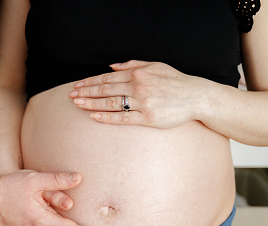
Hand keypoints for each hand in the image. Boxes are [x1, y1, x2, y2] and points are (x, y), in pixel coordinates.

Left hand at [69, 60, 206, 127]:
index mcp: (138, 73)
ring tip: (78, 105)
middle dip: (86, 92)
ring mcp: (143, 102)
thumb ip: (132, 65)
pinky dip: (107, 117)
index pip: (108, 77)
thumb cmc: (175, 81)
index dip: (90, 82)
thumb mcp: (155, 66)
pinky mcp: (148, 118)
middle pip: (106, 89)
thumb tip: (110, 66)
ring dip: (92, 104)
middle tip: (72, 96)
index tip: (78, 86)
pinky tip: (95, 117)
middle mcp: (139, 86)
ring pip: (111, 103)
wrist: (196, 97)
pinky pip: (123, 118)